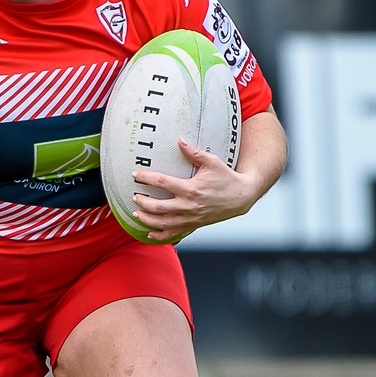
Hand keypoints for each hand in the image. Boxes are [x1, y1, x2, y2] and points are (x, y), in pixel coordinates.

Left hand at [129, 142, 261, 243]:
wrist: (240, 197)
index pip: (163, 183)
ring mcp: (191, 218)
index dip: (146, 178)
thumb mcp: (212, 162)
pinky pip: (174, 233)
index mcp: (191, 188)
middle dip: (143, 202)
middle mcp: (189, 206)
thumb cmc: (226, 178)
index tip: (136, 174)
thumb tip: (179, 141)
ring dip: (147, 219)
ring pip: (163, 223)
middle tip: (134, 196)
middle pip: (159, 207)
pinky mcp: (194, 225)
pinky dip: (160, 235)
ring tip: (137, 213)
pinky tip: (150, 233)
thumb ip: (194, 152)